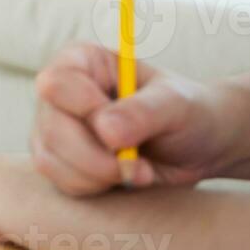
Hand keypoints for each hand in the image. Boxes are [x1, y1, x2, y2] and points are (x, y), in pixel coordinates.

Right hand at [31, 42, 233, 194]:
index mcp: (82, 61)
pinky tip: (124, 179)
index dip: (85, 110)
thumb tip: (105, 131)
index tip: (121, 134)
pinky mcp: (59, 160)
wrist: (199, 147)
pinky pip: (60, 181)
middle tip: (141, 168)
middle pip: (53, 129)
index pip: (56, 84)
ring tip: (139, 172)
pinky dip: (94, 188)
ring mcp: (54, 127)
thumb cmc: (188, 113)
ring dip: (98, 176)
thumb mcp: (177, 104)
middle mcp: (60, 93)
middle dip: (97, 157)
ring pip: (51, 159)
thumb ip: (143, 111)